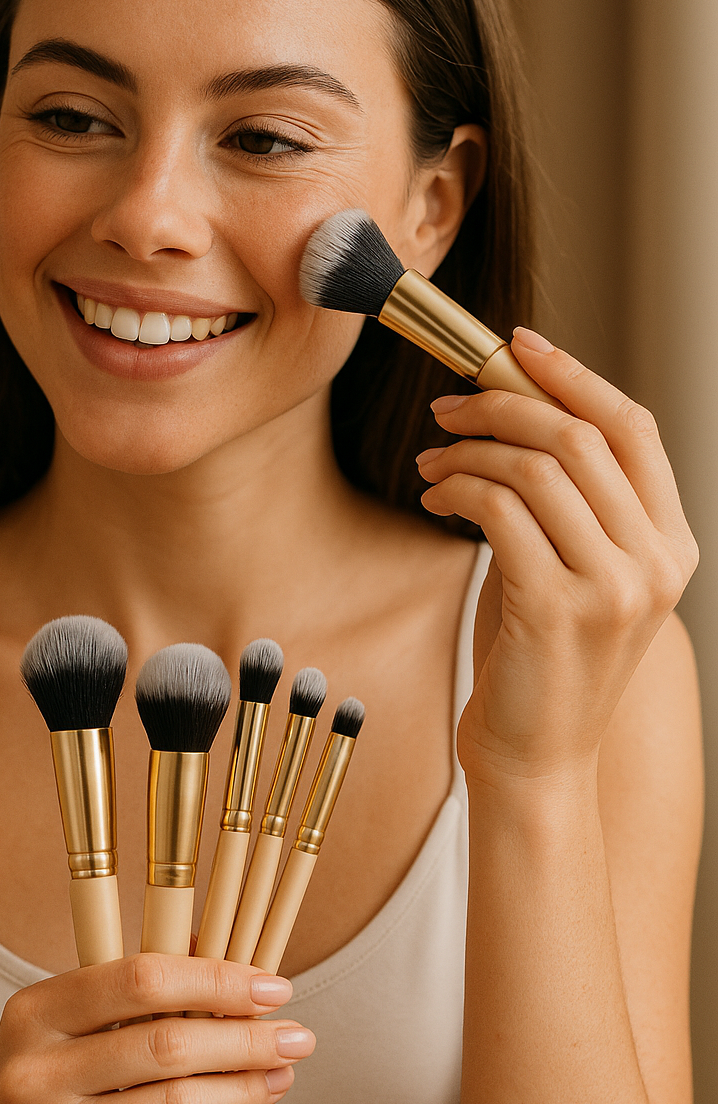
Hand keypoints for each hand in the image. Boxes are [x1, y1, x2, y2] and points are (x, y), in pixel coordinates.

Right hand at [0, 954, 310, 1103]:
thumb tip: (218, 952)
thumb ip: (123, 992)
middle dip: (247, 1037)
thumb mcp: (52, 1028)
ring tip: (281, 1074)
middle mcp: (36, 1072)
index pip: (140, 978)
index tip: (270, 984)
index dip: (215, 979)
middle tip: (298, 1035)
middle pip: (168, 1044)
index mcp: (33, 1012)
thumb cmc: (29, 1089)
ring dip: (245, 1087)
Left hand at [416, 328, 697, 782]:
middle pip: (579, 435)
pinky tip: (434, 494)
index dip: (573, 374)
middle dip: (502, 403)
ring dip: (469, 448)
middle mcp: (655, 562)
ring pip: (536, 466)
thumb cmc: (542, 658)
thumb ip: (568, 500)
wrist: (537, 758)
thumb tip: (513, 405)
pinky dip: (458, 485)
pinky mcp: (556, 608)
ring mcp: (612, 587)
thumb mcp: (574, 570)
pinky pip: (499, 509)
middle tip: (448, 407)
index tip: (515, 345)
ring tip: (432, 461)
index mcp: (672, 544)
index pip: (633, 427)